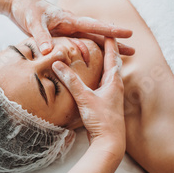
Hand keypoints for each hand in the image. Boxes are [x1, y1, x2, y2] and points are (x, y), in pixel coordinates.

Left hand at [5, 0, 132, 53]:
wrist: (17, 3)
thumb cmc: (26, 9)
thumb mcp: (33, 23)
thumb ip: (41, 37)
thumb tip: (48, 52)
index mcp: (69, 20)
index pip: (94, 26)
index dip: (111, 31)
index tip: (129, 34)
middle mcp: (71, 25)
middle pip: (97, 36)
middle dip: (114, 44)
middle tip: (133, 52)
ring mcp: (66, 31)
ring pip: (88, 41)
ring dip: (102, 49)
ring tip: (118, 58)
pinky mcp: (59, 36)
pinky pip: (76, 45)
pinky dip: (85, 52)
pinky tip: (90, 59)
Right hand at [52, 37, 125, 156]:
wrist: (110, 143)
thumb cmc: (101, 120)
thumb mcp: (84, 98)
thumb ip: (71, 80)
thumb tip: (57, 63)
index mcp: (113, 81)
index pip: (111, 56)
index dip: (110, 42)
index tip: (109, 30)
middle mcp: (115, 87)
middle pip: (113, 63)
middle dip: (109, 51)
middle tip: (106, 39)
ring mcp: (112, 96)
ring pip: (109, 74)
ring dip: (105, 63)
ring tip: (100, 56)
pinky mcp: (106, 105)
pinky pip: (104, 85)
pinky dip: (99, 76)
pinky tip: (94, 80)